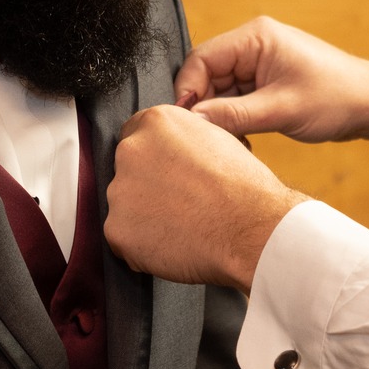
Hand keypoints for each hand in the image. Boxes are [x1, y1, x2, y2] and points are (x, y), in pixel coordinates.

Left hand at [104, 105, 306, 292]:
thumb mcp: (216, 138)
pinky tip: (174, 243)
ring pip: (125, 206)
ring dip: (145, 216)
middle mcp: (131, 151)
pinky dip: (142, 247)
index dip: (155, 156)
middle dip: (147, 185)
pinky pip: (124, 239)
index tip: (167, 172)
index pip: (136, 134)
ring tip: (183, 225)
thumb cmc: (244, 186)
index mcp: (156, 122)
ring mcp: (120, 192)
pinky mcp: (117, 230)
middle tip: (181, 202)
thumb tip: (175, 148)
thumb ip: (183, 138)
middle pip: (128, 170)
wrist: (252, 228)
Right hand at [174, 16, 368, 155]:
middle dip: (205, 106)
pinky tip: (242, 138)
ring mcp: (260, 62)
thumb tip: (192, 120)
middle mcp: (254, 44)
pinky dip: (234, 118)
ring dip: (221, 116)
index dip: (189, 90)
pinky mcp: (266, 80)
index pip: (202, 59)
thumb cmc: (336, 98)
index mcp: (255, 37)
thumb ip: (233, 115)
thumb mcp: (281, 110)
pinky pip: (236, 98)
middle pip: (207, 74)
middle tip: (207, 137)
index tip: (186, 121)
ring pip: (220, 89)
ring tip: (230, 141)